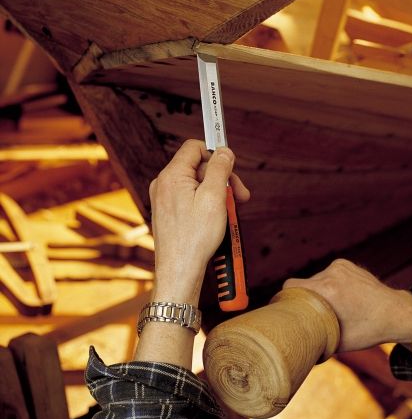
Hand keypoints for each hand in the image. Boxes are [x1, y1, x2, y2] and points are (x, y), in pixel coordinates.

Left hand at [149, 139, 249, 303]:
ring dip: (218, 194)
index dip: (216, 155)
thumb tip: (223, 151)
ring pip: (197, 185)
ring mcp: (164, 199)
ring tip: (231, 212)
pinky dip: (208, 205)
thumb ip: (219, 169)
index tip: (232, 168)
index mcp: (172, 176)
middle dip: (222, 179)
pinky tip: (218, 219)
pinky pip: (191, 199)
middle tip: (241, 196)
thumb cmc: (195, 238)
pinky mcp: (169, 213)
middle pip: (199, 168)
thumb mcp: (214, 197)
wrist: (180, 270)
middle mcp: (164, 184)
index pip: (195, 148)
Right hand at [284, 259, 411, 351]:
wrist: (396, 313)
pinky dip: (329, 284)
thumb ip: (314, 340)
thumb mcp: (338, 342)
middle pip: (302, 284)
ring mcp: (340, 266)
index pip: (290, 287)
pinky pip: (327, 274)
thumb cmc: (368, 331)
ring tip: (332, 306)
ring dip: (318, 291)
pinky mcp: (345, 263)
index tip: (285, 310)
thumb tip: (296, 351)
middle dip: (305, 298)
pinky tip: (341, 296)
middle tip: (312, 314)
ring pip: (315, 279)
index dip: (285, 299)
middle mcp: (332, 274)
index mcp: (327, 291)